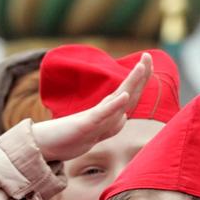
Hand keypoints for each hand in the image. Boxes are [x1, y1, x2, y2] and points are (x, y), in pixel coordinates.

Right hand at [31, 53, 151, 161]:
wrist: (50, 144)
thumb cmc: (74, 135)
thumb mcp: (99, 130)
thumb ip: (111, 122)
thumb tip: (123, 117)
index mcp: (110, 110)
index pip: (130, 92)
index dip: (142, 78)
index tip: (149, 59)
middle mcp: (105, 109)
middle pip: (127, 90)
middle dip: (141, 74)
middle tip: (147, 55)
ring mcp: (97, 116)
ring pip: (118, 98)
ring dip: (131, 83)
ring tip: (141, 67)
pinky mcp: (87, 124)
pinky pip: (103, 114)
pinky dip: (115, 105)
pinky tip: (124, 95)